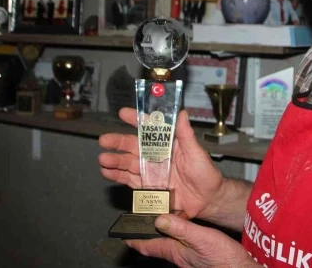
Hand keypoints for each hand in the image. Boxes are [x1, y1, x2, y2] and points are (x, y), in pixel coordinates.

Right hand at [99, 108, 223, 219]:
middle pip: (133, 146)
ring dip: (115, 160)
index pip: (150, 129)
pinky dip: (117, 176)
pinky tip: (107, 172)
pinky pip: (130, 180)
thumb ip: (186, 134)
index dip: (137, 120)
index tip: (124, 113)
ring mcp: (150, 171)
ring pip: (128, 163)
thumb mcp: (196, 152)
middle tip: (104, 139)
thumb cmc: (205, 173)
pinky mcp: (147, 187)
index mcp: (167, 144)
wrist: (207, 200)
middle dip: (118, 142)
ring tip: (103, 159)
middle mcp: (156, 156)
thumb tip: (181, 112)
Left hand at [127, 214, 257, 267]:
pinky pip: (181, 246)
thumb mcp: (202, 239)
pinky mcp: (199, 257)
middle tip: (136, 226)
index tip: (123, 233)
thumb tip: (159, 219)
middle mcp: (180, 256)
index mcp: (176, 252)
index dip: (134, 239)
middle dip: (145, 237)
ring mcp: (189, 258)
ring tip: (155, 225)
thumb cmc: (224, 259)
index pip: (148, 245)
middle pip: (156, 246)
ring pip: (168, 245)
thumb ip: (181, 228)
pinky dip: (175, 237)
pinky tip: (180, 233)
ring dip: (159, 236)